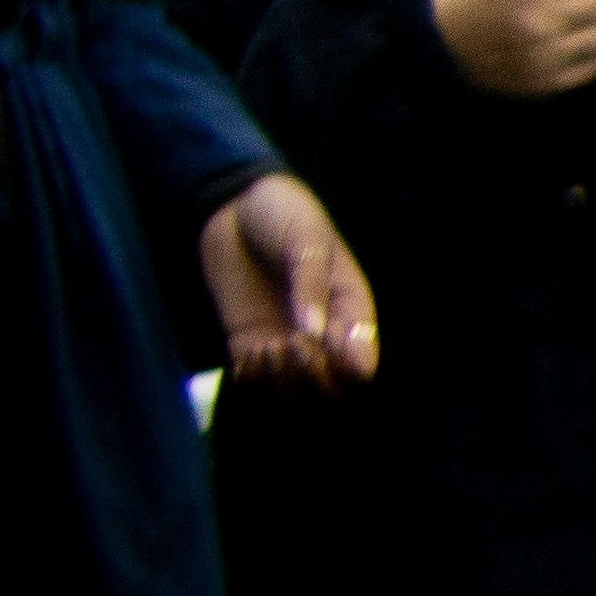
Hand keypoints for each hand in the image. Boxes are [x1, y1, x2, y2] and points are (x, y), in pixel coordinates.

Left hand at [204, 172, 378, 391]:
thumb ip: (310, 285)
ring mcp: (284, 338)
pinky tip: (247, 356)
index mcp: (350, 309)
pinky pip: (256, 379)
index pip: (360, 365)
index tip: (321, 341)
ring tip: (267, 348)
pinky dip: (253, 379)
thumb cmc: (284, 214)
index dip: (344, 368)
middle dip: (312, 378)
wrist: (235, 205)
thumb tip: (315, 335)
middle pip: (330, 388)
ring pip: (293, 390)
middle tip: (290, 344)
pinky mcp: (248, 339)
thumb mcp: (305, 240)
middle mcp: (321, 333)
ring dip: (282, 382)